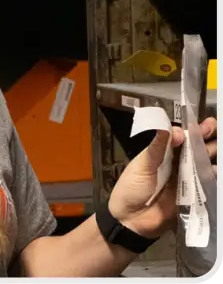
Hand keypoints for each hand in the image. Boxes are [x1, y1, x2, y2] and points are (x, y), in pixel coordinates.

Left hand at [108, 117, 216, 239]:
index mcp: (161, 154)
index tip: (203, 123)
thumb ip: (157, 148)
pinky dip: (213, 175)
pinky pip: (205, 184)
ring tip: (219, 146)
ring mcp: (184, 180)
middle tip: (215, 128)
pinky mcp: (191, 197)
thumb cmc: (131, 189)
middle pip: (194, 149)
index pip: (179, 138)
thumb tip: (176, 130)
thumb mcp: (141, 165)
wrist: (130, 221)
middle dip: (205, 138)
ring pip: (202, 163)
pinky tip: (218, 168)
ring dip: (211, 154)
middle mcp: (175, 165)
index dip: (191, 130)